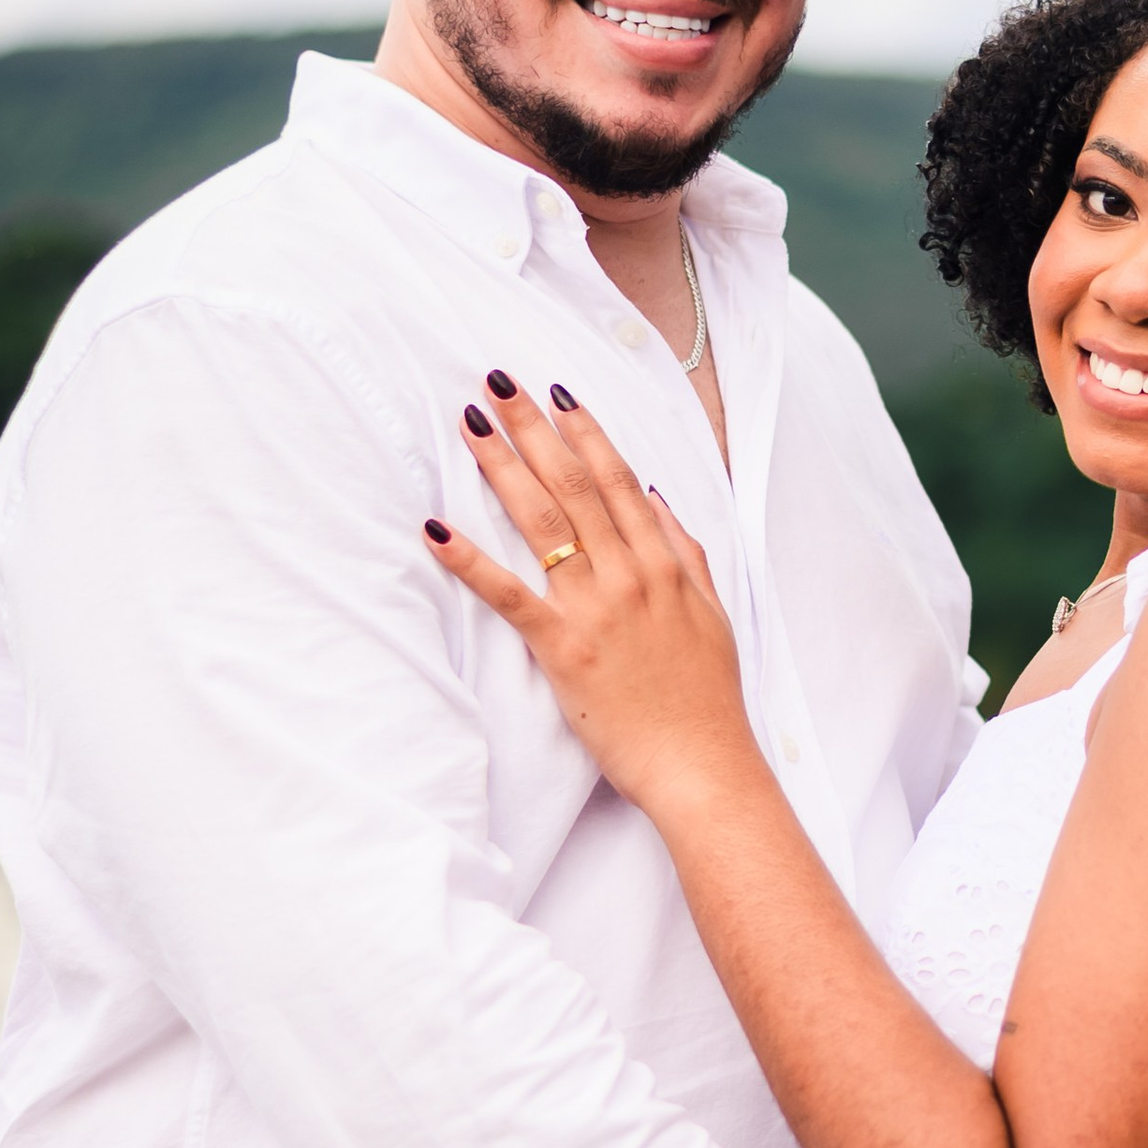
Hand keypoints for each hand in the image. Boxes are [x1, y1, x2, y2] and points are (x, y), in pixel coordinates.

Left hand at [425, 378, 751, 815]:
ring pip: (543, 523)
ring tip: (471, 426)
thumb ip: (686, 552)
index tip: (559, 395)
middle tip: (498, 383)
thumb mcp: (712, 614)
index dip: (587, 433)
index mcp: (664, 565)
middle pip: (575, 486)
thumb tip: (654, 499)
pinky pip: (509, 594)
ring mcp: (596, 609)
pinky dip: (469, 559)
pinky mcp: (564, 649)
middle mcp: (630, 574)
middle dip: (534, 429)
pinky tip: (436, 529)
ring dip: (503, 469)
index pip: (620, 481)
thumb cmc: (707, 698)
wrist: (704, 765)